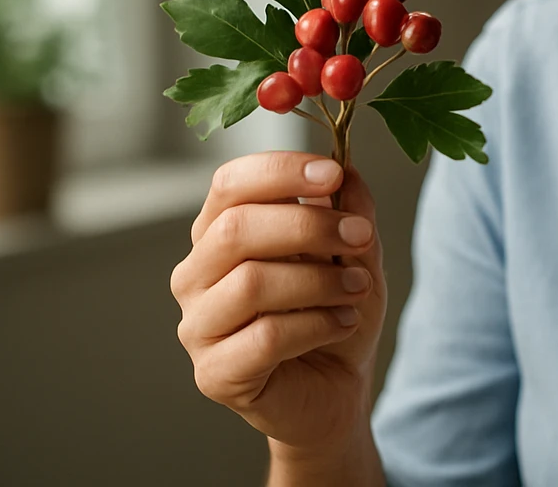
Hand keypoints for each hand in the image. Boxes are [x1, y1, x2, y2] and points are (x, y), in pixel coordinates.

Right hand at [171, 152, 387, 454]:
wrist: (337, 386)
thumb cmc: (334, 310)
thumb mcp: (355, 251)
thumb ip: (349, 209)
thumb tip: (345, 170)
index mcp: (220, 232)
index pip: (229, 183)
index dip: (279, 171)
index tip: (332, 173)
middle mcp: (197, 275)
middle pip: (236, 229)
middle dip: (309, 226)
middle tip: (360, 235)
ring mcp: (198, 326)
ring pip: (251, 283)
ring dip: (320, 280)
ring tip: (358, 287)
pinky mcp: (214, 373)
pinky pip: (266, 336)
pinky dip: (317, 324)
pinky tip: (344, 323)